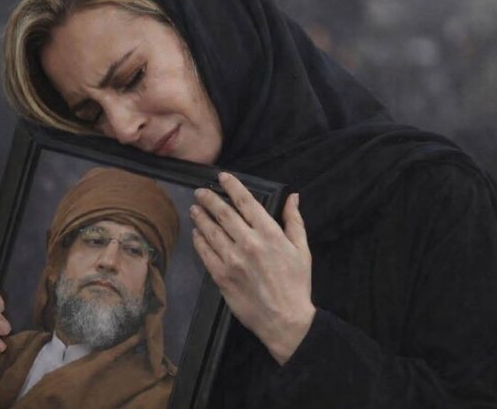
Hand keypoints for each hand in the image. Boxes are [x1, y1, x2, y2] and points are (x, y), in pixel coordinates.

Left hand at [190, 172, 314, 364]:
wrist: (285, 320)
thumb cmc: (296, 284)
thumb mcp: (302, 250)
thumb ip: (294, 221)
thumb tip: (293, 197)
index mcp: (269, 233)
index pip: (246, 201)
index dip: (232, 186)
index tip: (222, 177)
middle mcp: (248, 242)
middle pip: (223, 213)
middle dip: (209, 199)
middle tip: (200, 192)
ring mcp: (232, 259)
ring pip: (210, 230)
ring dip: (201, 217)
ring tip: (194, 209)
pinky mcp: (221, 276)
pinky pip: (205, 253)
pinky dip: (199, 240)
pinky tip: (196, 233)